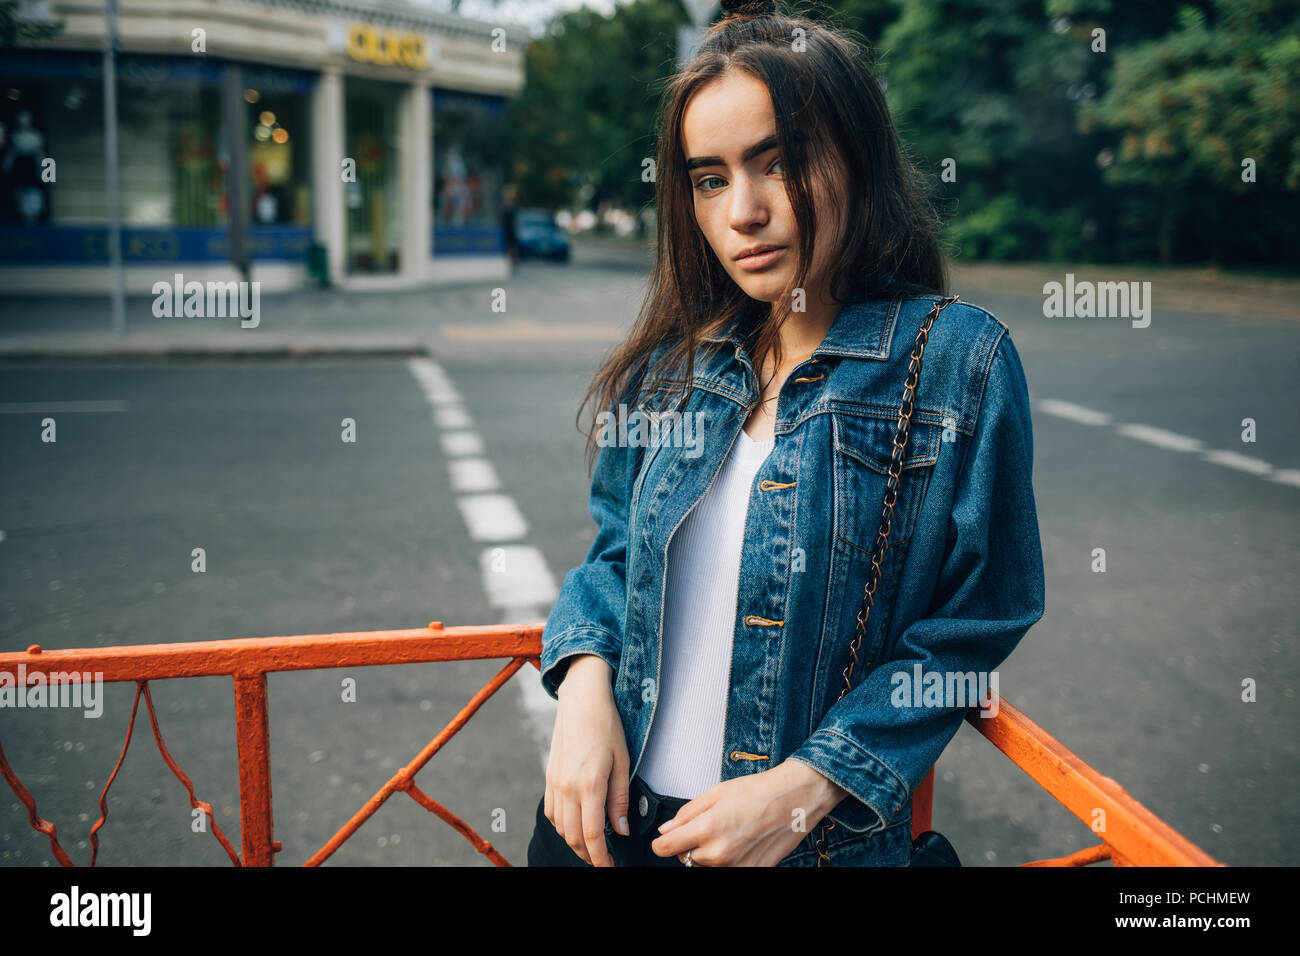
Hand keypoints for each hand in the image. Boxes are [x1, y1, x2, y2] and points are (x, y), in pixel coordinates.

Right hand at [544, 655, 631, 866]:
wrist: (581, 699)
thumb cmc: (606, 726)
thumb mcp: (623, 762)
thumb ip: (619, 800)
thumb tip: (621, 831)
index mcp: (589, 785)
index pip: (592, 836)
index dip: (600, 858)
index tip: (609, 867)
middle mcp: (567, 787)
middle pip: (573, 837)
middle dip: (588, 855)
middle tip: (603, 860)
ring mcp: (555, 783)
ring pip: (561, 827)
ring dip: (575, 842)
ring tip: (593, 845)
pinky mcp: (549, 777)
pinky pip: (551, 812)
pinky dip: (562, 825)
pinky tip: (575, 823)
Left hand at [649, 759, 847, 865]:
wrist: (795, 801)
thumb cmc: (760, 792)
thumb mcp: (716, 793)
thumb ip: (686, 813)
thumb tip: (666, 829)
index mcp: (707, 829)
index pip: (664, 849)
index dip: (663, 841)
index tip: (666, 837)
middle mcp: (719, 854)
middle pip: (685, 857)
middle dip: (690, 843)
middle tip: (711, 824)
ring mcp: (735, 867)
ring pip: (705, 865)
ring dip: (709, 852)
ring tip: (729, 830)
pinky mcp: (750, 872)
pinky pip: (726, 869)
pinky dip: (727, 858)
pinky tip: (740, 841)